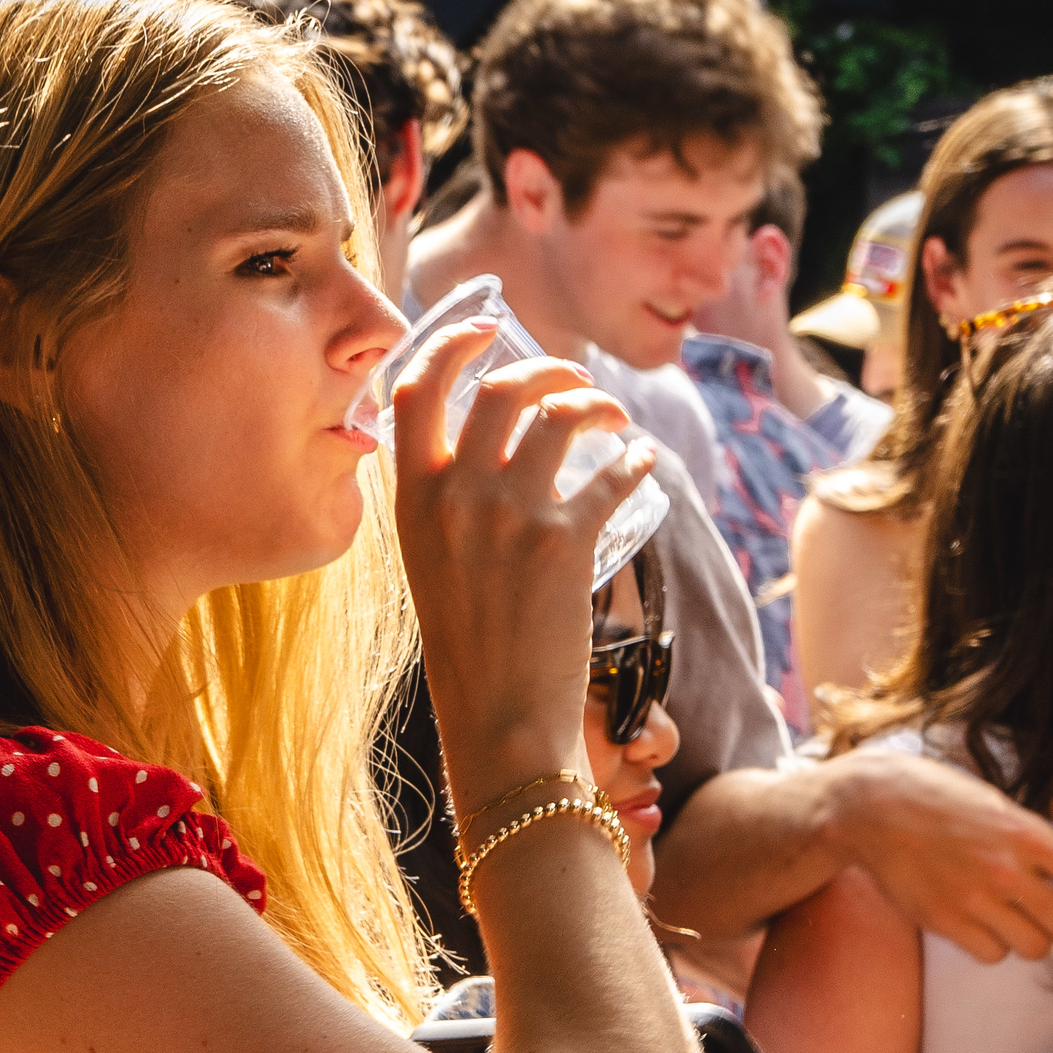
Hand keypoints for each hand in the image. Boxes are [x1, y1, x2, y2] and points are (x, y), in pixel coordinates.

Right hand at [390, 329, 653, 818]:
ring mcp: (510, 515)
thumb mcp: (429, 565)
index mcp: (410, 499)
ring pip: (561, 414)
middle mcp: (455, 495)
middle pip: (503, 387)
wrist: (499, 723)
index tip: (489, 329)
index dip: (455, 345)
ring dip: (597, 403)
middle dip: (548, 366)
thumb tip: (479, 450)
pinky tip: (643, 464)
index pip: (419, 389)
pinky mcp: (565, 542)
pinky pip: (612, 474)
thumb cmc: (466, 653)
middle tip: (574, 379)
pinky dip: (635, 461)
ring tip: (614, 418)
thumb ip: (441, 504)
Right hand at [832, 749, 1052, 963]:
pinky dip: (992, 944)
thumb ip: (1030, 839)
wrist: (870, 806)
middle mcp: (1005, 870)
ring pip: (1033, 948)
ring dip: (1029, 937)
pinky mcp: (944, 921)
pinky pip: (991, 954)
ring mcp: (973, 900)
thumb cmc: (933, 796)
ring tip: (1013, 919)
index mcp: (1025, 834)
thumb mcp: (994, 802)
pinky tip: (980, 922)